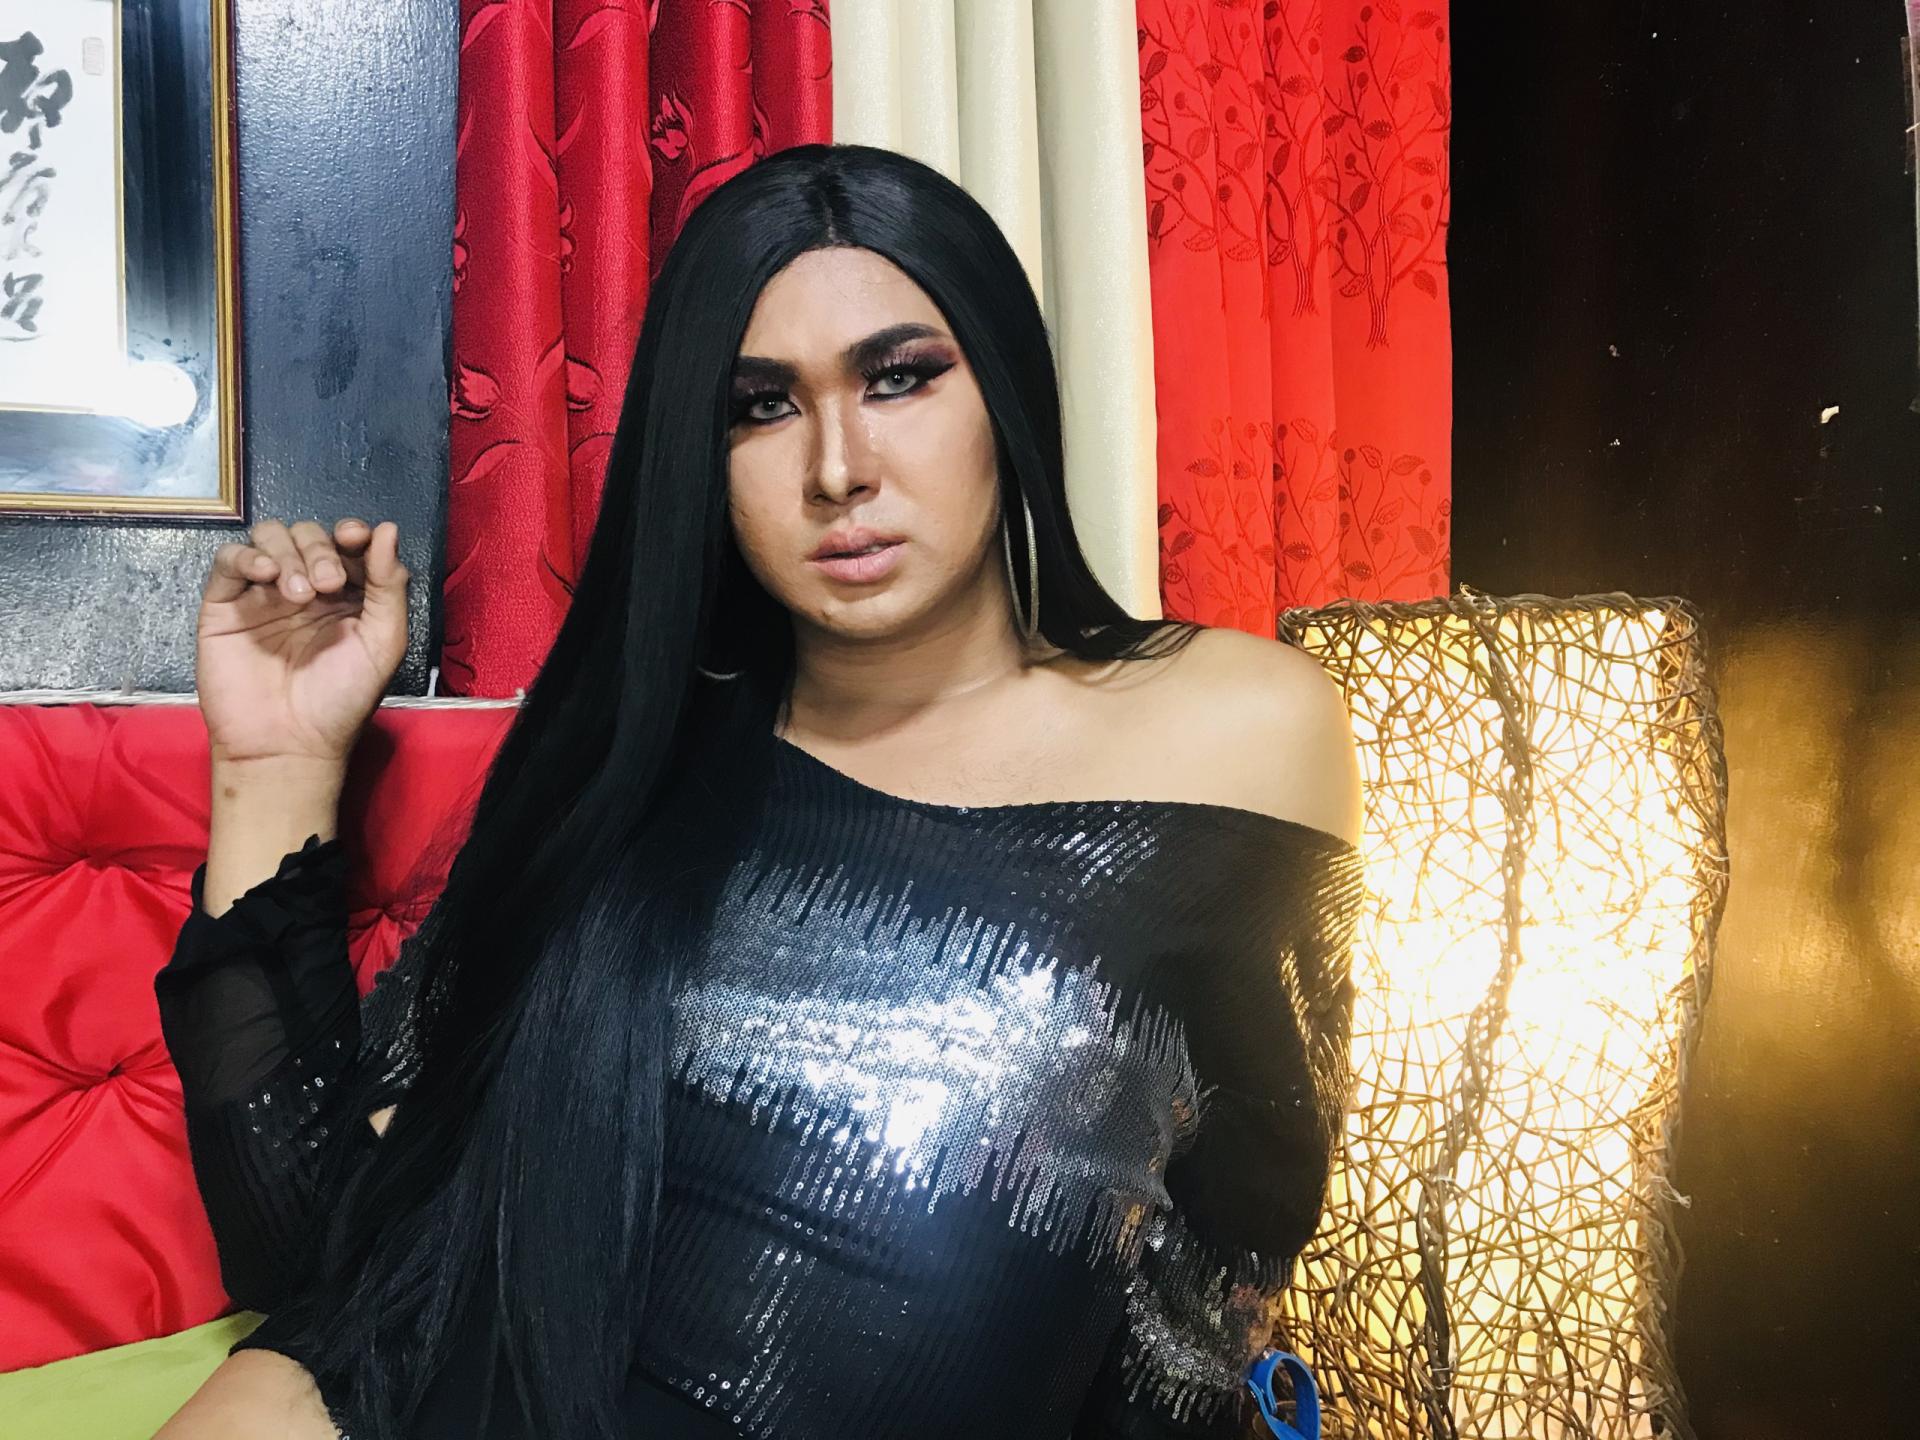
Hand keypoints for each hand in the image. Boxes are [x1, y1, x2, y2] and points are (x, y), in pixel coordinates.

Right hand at [196, 517, 411, 766]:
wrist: (289, 744)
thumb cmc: (342, 700)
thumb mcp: (383, 642)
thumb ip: (389, 585)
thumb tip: (387, 528)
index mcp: (348, 595)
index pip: (348, 543)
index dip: (352, 532)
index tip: (355, 537)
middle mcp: (306, 588)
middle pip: (309, 535)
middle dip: (320, 550)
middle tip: (328, 586)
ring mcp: (263, 594)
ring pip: (270, 538)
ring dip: (289, 553)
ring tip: (300, 595)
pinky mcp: (225, 604)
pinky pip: (228, 560)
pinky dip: (246, 556)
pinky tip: (265, 575)